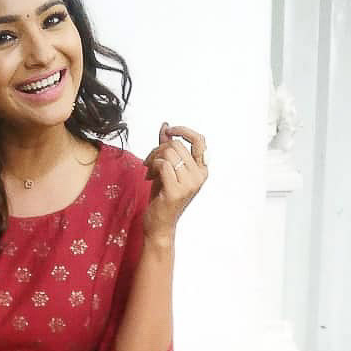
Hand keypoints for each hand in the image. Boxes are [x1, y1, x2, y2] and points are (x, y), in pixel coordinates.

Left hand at [141, 123, 207, 242]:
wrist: (159, 224)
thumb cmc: (163, 198)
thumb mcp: (166, 169)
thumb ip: (167, 148)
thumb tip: (166, 126)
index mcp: (201, 170)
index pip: (199, 140)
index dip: (183, 130)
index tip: (169, 131)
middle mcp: (199, 176)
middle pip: (176, 145)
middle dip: (158, 149)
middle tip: (150, 162)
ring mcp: (189, 184)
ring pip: (169, 153)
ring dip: (153, 158)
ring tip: (149, 170)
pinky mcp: (176, 191)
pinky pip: (162, 164)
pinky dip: (152, 167)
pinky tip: (149, 176)